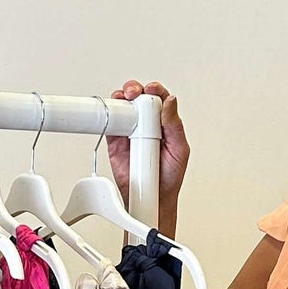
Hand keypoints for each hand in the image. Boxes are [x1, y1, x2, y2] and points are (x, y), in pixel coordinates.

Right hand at [106, 79, 188, 226]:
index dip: (155, 90)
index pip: (159, 98)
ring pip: (122, 107)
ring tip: (122, 101)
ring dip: (120, 99)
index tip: (151, 90)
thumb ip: (174, 125)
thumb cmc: (169, 176)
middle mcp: (147, 124)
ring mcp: (130, 131)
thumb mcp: (180, 149)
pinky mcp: (116, 141)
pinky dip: (107, 117)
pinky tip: (111, 115)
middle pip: (138, 97)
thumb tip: (170, 101)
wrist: (153, 198)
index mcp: (165, 122)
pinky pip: (109, 125)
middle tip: (133, 94)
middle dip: (134, 89)